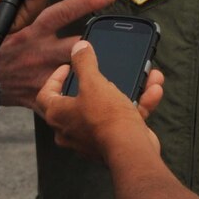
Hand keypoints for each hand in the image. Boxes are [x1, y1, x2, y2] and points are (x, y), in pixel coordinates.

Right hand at [0, 0, 115, 108]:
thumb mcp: (3, 23)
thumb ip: (23, 10)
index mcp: (32, 32)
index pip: (62, 12)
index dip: (86, 2)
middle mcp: (40, 53)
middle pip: (76, 47)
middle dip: (95, 45)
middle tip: (117, 41)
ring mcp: (40, 76)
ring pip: (73, 75)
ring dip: (89, 74)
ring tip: (107, 77)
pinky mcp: (38, 97)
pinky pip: (59, 102)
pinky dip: (74, 105)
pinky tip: (88, 107)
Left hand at [37, 38, 165, 160]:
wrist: (130, 150)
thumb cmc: (106, 118)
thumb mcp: (94, 82)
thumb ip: (84, 62)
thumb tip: (78, 47)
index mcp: (58, 115)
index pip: (45, 94)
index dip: (54, 78)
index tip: (67, 67)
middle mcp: (70, 130)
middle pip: (78, 101)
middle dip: (99, 82)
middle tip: (103, 72)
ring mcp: (91, 139)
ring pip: (108, 108)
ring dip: (127, 91)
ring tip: (142, 76)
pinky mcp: (112, 143)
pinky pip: (123, 120)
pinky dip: (138, 105)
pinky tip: (153, 91)